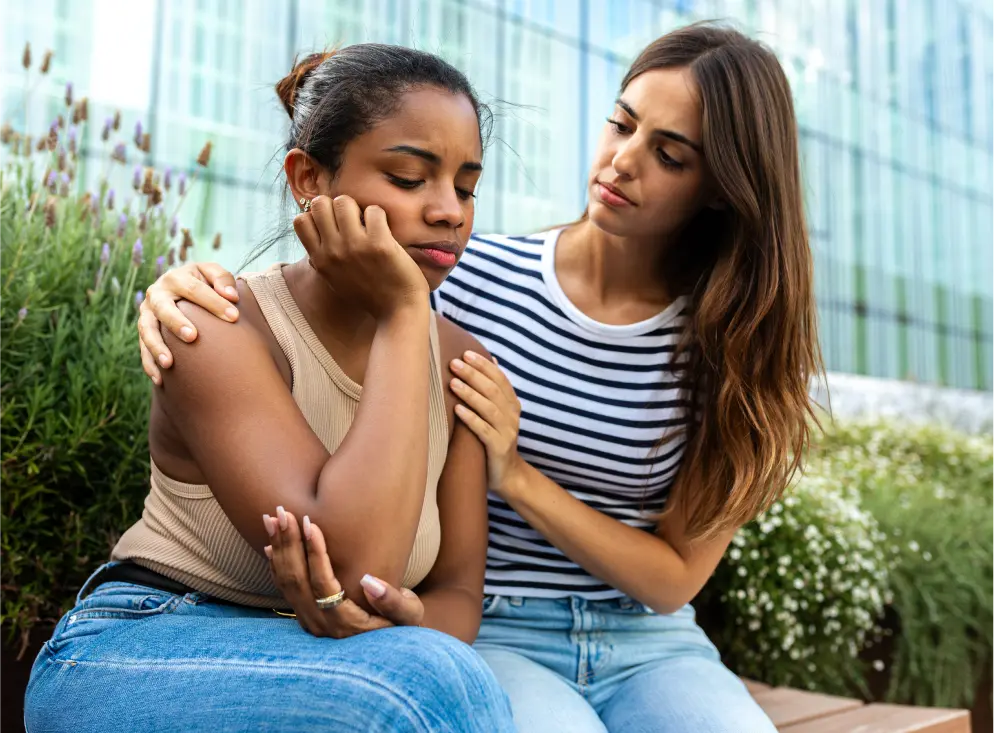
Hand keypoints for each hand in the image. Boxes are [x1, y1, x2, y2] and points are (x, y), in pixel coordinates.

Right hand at [138, 262, 238, 383]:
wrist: (181, 287)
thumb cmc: (204, 282)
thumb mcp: (212, 274)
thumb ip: (223, 279)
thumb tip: (231, 296)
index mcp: (175, 278)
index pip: (194, 290)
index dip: (214, 302)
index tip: (234, 317)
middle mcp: (157, 294)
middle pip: (164, 308)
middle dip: (176, 322)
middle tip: (192, 337)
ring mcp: (147, 313)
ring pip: (147, 329)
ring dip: (156, 346)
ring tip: (168, 363)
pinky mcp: (145, 330)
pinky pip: (142, 348)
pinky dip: (149, 363)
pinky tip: (159, 379)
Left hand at [264, 508, 423, 637]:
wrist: (390, 653)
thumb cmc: (404, 630)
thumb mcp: (410, 617)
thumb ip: (394, 602)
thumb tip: (369, 582)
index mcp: (347, 624)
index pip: (323, 584)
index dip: (315, 553)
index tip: (310, 523)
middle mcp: (322, 626)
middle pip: (298, 581)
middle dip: (289, 544)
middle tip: (282, 512)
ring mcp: (311, 624)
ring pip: (287, 584)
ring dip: (279, 549)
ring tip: (271, 519)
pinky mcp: (306, 619)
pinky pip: (286, 591)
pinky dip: (277, 566)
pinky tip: (271, 546)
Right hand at [293, 195, 428, 320]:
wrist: (398, 312)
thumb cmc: (369, 295)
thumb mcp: (334, 280)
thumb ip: (322, 259)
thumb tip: (313, 234)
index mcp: (320, 260)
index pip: (300, 220)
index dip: (317, 215)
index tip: (333, 225)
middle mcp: (333, 252)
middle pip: (320, 203)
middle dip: (336, 205)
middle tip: (353, 220)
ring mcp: (355, 247)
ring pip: (344, 201)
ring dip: (359, 208)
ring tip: (369, 224)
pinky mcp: (379, 244)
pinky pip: (374, 210)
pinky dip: (380, 216)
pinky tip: (385, 231)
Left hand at [449, 352, 524, 495]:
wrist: (507, 474)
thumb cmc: (495, 439)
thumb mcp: (497, 413)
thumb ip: (494, 389)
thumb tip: (491, 360)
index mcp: (512, 404)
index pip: (500, 378)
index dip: (483, 365)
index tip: (465, 353)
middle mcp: (512, 415)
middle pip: (493, 390)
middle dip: (473, 374)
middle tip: (454, 363)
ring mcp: (507, 431)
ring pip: (489, 408)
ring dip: (470, 394)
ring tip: (453, 382)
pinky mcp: (499, 447)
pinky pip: (484, 430)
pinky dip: (471, 418)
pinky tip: (457, 409)